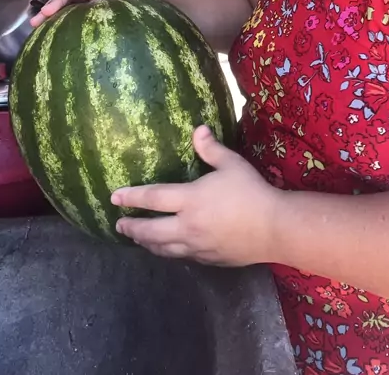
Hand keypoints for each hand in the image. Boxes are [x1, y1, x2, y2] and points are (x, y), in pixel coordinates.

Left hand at [111, 125, 281, 265]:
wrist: (274, 228)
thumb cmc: (251, 192)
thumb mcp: (231, 164)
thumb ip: (211, 149)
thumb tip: (198, 130)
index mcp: (190, 199)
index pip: (152, 198)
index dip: (132, 197)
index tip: (114, 198)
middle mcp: (187, 225)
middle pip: (151, 230)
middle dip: (132, 228)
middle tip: (119, 225)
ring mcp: (197, 246)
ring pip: (163, 248)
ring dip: (147, 243)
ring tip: (138, 240)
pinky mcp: (208, 259)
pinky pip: (182, 256)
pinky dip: (169, 252)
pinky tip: (168, 249)